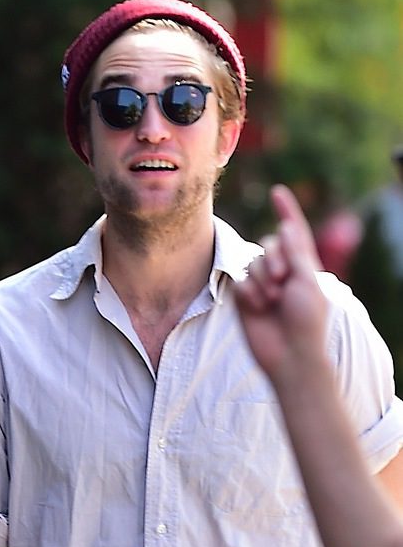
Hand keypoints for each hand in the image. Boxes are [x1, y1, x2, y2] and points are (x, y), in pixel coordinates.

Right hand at [235, 185, 329, 385]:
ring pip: (251, 262)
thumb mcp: (307, 281)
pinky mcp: (244, 300)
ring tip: (271, 301)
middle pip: (267, 244)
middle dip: (273, 259)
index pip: (293, 231)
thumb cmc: (306, 320)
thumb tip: (285, 225)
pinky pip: (239, 281)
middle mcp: (281, 272)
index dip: (286, 210)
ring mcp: (261, 285)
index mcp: (303, 265)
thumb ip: (295, 252)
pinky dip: (249, 293)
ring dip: (261, 280)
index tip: (277, 191)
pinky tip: (258, 308)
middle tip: (282, 281)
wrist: (289, 354)